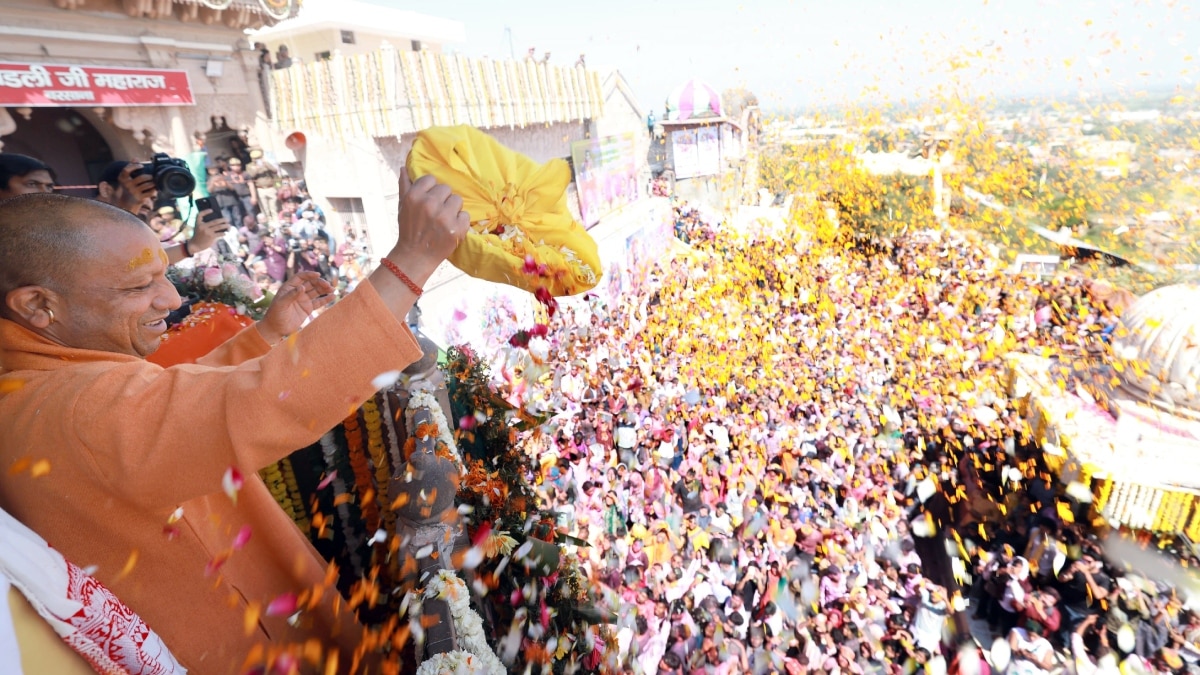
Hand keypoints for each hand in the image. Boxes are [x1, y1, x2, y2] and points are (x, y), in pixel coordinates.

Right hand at [118, 163, 157, 214]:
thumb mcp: (127, 180)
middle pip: (141, 178)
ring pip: (147, 185)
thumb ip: (131, 168)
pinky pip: (150, 192)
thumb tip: (135, 158)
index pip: (126, 170)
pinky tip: (154, 189)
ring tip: (154, 182)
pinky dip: (154, 190)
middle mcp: (127, 185)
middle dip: (149, 176)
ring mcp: (133, 192)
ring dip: (153, 183)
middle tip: (152, 177)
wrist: (126, 205)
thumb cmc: (128, 189)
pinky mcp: (139, 198)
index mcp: (122, 179)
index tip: (141, 166)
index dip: (134, 166)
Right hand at [189, 211, 229, 251]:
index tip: (211, 210)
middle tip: (227, 219)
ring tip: (229, 226)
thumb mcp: (198, 229)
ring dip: (225, 226)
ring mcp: (207, 231)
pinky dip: (223, 233)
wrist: (195, 245)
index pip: (200, 215)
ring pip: (219, 227)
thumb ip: (205, 225)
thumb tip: (218, 223)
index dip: (205, 211)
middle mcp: (202, 226)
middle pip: (215, 221)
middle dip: (222, 220)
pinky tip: (225, 233)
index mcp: (198, 223)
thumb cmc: (198, 236)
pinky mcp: (211, 236)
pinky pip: (219, 233)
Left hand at [257, 271, 333, 342]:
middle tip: (328, 285)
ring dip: (324, 289)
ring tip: (332, 289)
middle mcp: (297, 292)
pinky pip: (318, 302)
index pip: (300, 277)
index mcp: (289, 288)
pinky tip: (333, 296)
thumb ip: (291, 295)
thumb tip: (302, 287)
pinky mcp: (308, 308)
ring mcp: (303, 300)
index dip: (309, 275)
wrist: (276, 328)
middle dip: (320, 283)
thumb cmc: (275, 315)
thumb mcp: (281, 304)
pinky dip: (326, 299)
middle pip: (311, 283)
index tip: (318, 275)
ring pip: (316, 291)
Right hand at [387, 169, 468, 285]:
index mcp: (414, 196)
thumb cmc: (409, 229)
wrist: (415, 256)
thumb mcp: (402, 206)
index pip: (431, 179)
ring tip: (443, 221)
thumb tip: (405, 167)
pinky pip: (465, 216)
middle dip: (442, 200)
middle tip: (436, 213)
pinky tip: (450, 229)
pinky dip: (460, 223)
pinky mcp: (457, 229)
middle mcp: (429, 204)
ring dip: (453, 210)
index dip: (431, 190)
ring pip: (457, 200)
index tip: (428, 201)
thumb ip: (404, 186)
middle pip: (446, 189)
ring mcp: (444, 217)